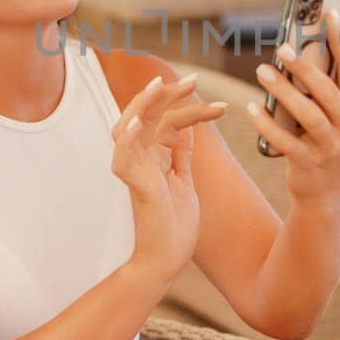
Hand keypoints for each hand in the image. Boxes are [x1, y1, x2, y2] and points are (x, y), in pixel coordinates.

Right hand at [110, 71, 226, 279]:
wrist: (167, 259)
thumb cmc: (174, 224)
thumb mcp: (183, 179)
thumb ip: (180, 152)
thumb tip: (188, 126)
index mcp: (152, 156)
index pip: (164, 118)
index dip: (184, 103)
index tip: (215, 100)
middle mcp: (140, 159)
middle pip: (144, 114)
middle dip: (165, 94)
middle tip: (193, 79)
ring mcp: (135, 171)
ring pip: (127, 127)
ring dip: (142, 105)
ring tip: (160, 85)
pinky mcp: (135, 186)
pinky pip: (124, 158)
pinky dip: (128, 139)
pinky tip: (138, 122)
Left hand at [248, 8, 339, 205]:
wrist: (324, 191)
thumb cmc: (324, 140)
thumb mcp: (334, 114)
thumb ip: (326, 86)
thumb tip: (303, 45)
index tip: (328, 13)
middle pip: (328, 92)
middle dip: (306, 68)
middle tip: (282, 47)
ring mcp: (332, 147)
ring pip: (308, 115)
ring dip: (283, 91)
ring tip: (262, 71)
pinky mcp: (309, 163)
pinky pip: (285, 141)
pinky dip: (267, 124)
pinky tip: (251, 108)